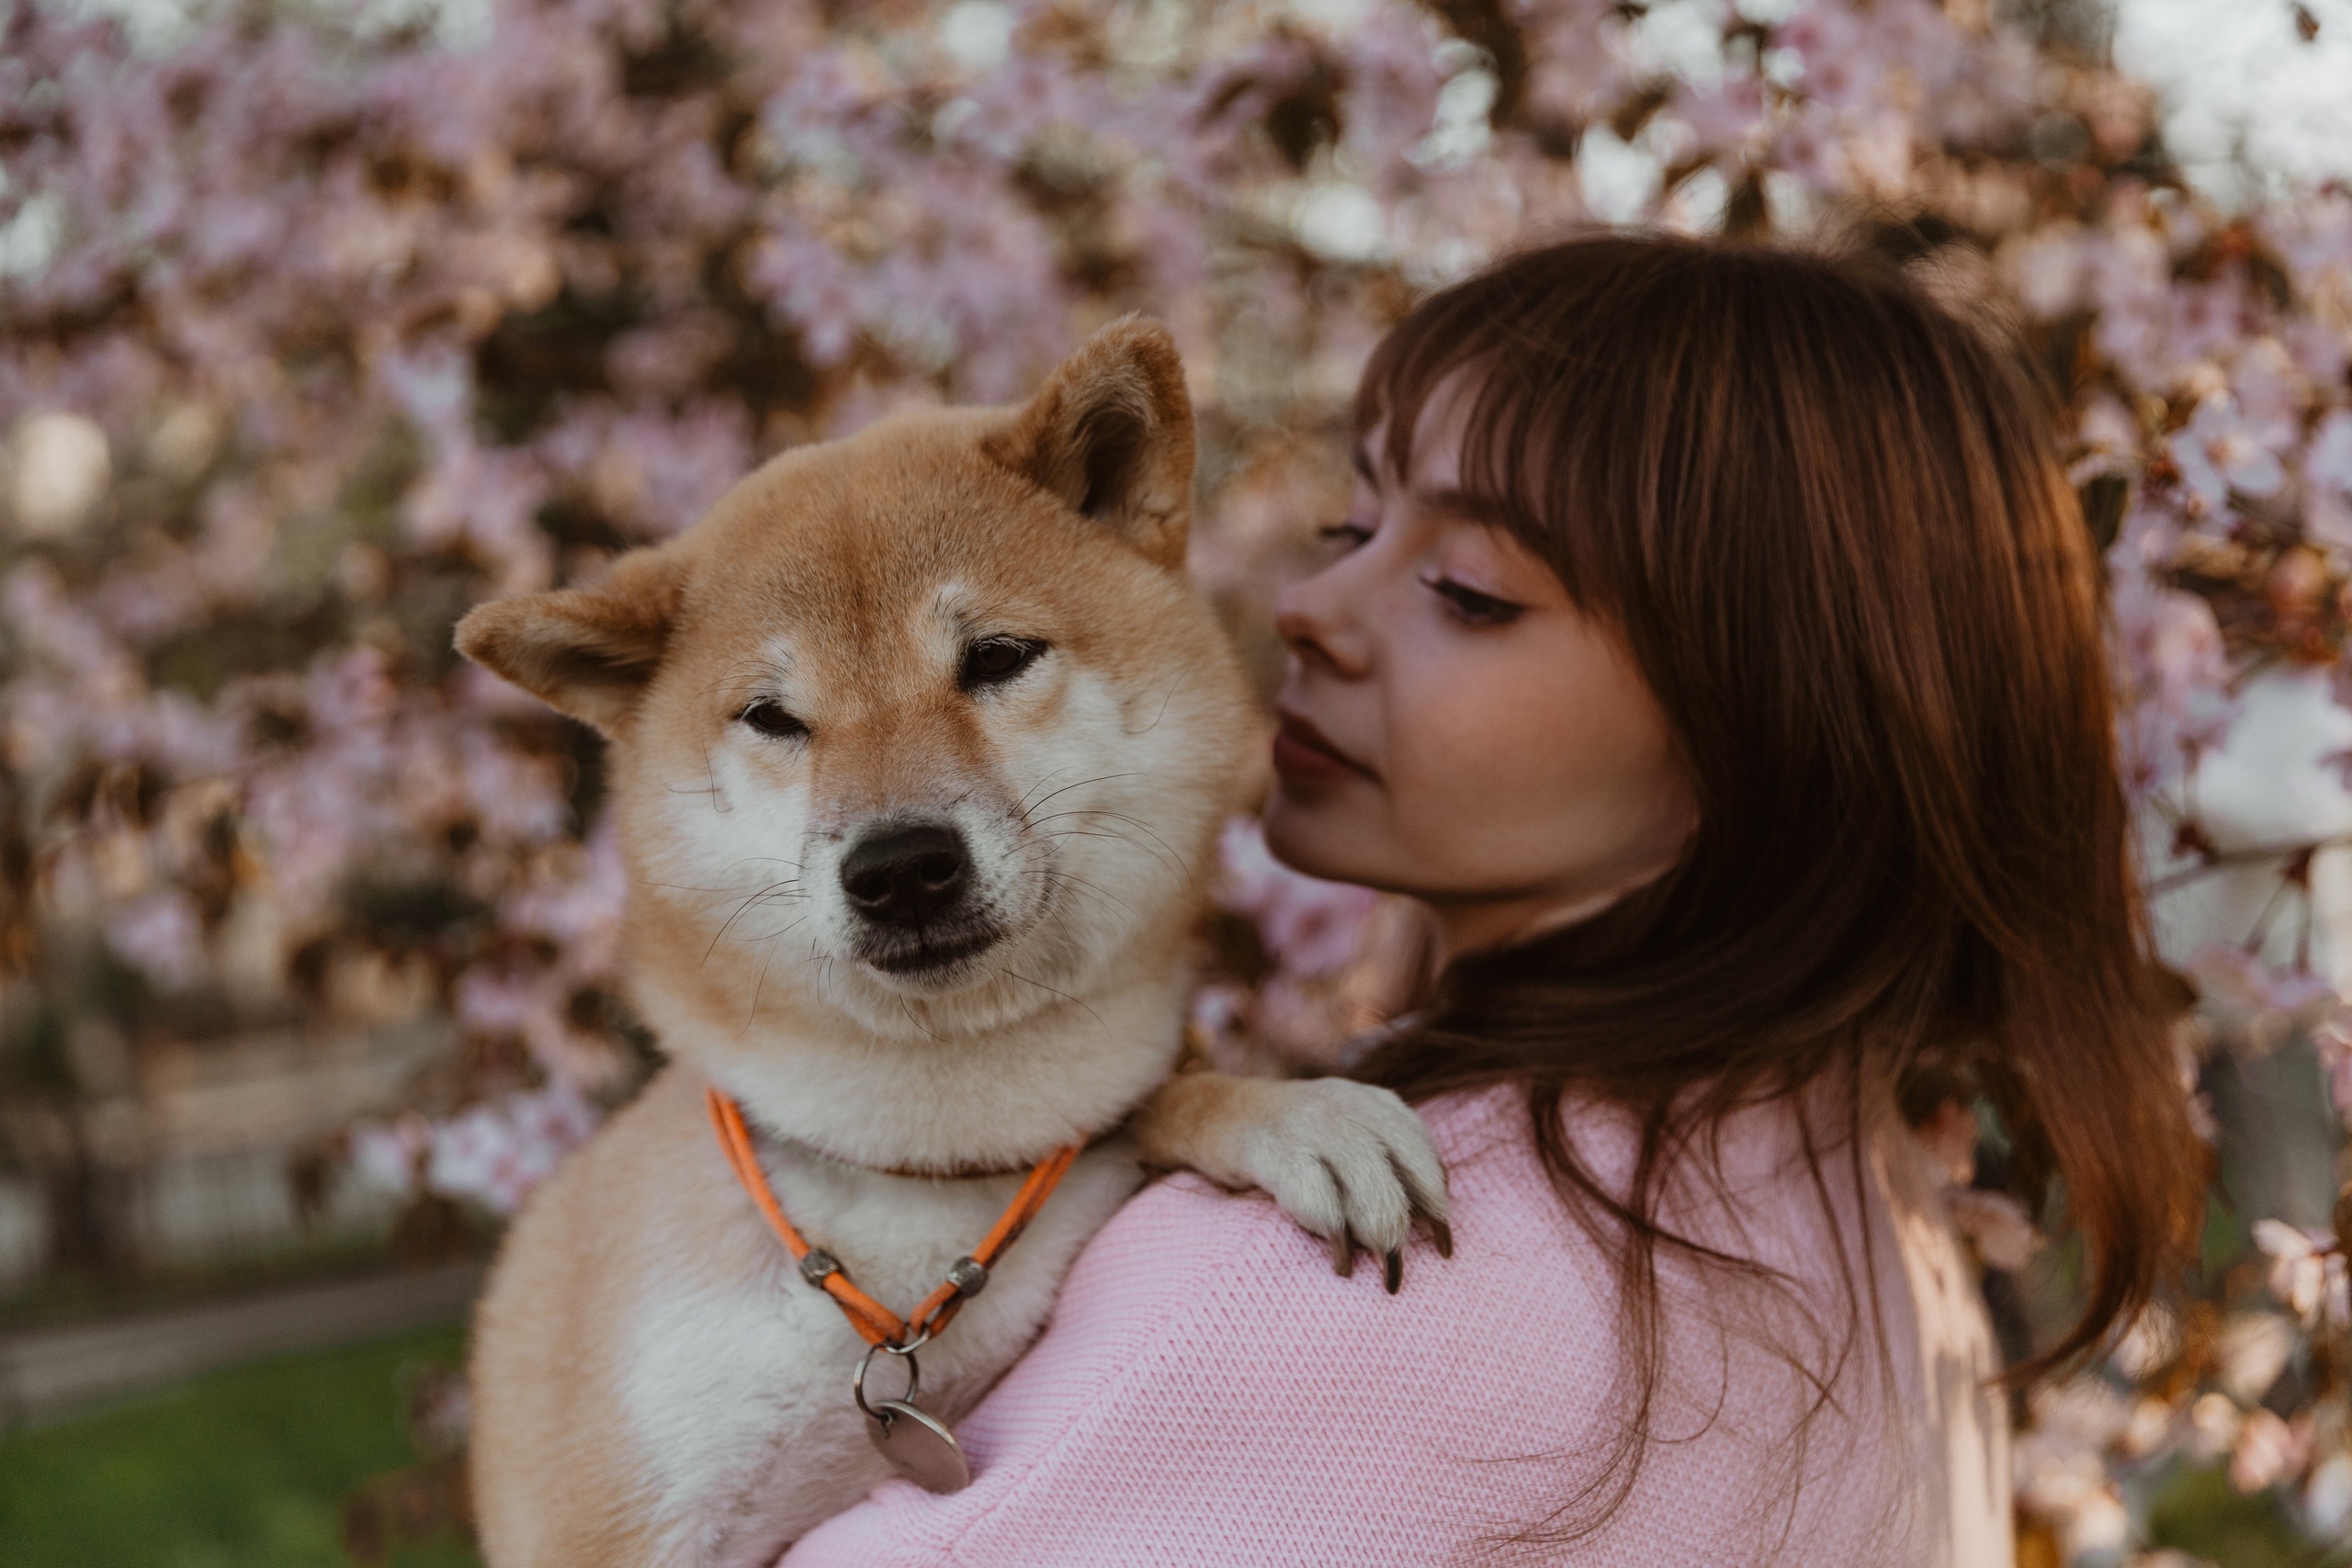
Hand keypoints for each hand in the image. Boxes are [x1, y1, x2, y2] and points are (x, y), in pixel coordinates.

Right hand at [1129, 1073, 1450, 1291]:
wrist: (1206, 1114)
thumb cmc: (1285, 1141)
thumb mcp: (1341, 1135)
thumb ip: (1381, 1162)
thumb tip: (1426, 1221)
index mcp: (1369, 1103)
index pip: (1420, 1147)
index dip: (1437, 1199)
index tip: (1442, 1246)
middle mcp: (1344, 1105)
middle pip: (1401, 1163)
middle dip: (1413, 1220)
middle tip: (1406, 1267)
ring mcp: (1307, 1122)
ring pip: (1366, 1180)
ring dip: (1378, 1231)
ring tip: (1378, 1270)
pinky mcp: (1270, 1146)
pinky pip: (1316, 1194)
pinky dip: (1333, 1231)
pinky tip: (1337, 1260)